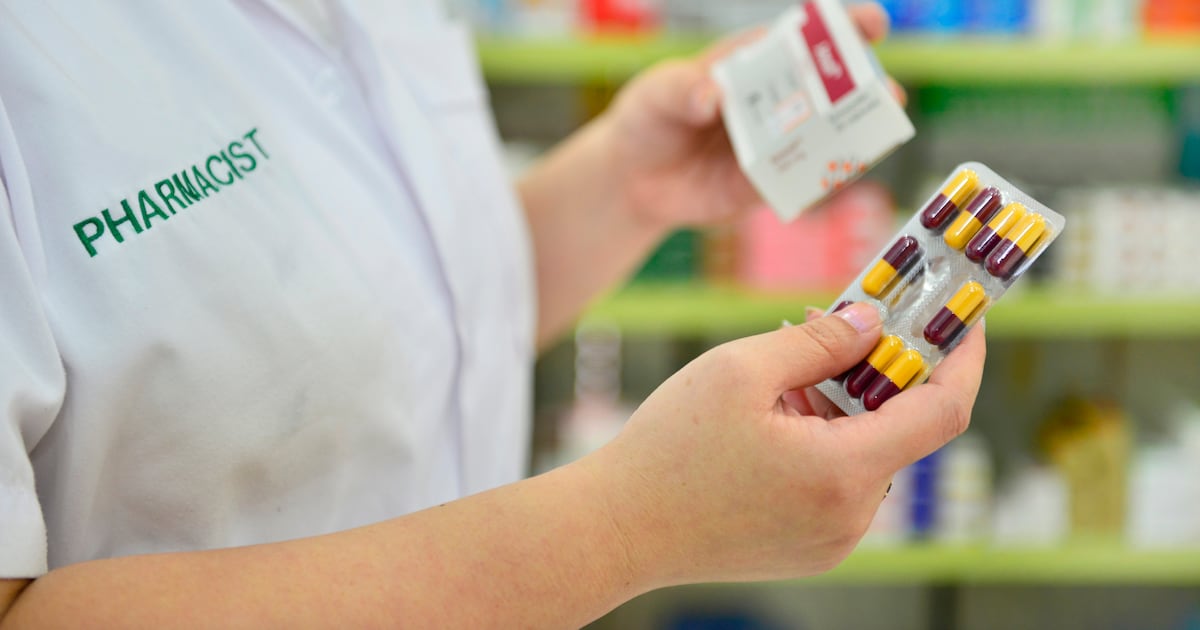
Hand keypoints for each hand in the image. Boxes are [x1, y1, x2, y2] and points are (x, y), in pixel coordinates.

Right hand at [579, 303, 984, 586]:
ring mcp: (832, 540)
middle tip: (840, 326)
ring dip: (847, 405)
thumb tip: (872, 323)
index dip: (962, 357)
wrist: (615, 529)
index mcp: (843, 472)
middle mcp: (851, 516)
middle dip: (882, 371)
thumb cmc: (668, 451)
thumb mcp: (741, 371)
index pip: (944, 410)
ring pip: (869, 453)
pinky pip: (840, 481)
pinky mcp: (809, 547)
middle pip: (902, 429)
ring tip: (783, 377)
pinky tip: (776, 417)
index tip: (963, 318)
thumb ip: (819, 340)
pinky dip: (826, 440)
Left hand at [599, 4, 903, 230]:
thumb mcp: (656, 94)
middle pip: (829, 88)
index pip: (803, 38)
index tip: (872, 23)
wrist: (632, 179)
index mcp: (753, 63)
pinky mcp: (768, 185)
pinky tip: (841, 173)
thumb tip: (709, 97)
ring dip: (856, 134)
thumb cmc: (648, 118)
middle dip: (864, 87)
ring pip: (827, 136)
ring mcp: (775, 144)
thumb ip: (681, 90)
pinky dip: (825, 177)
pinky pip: (804, 181)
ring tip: (877, 133)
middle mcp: (774, 101)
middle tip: (887, 92)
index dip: (842, 27)